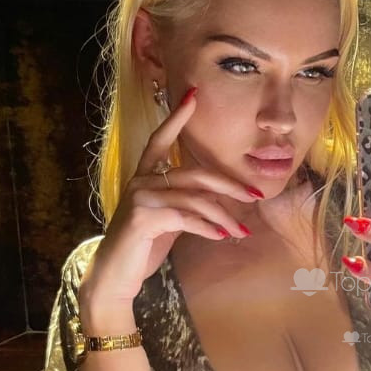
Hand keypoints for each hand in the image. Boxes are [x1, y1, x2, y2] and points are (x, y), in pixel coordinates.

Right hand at [80, 87, 262, 309]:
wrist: (116, 275)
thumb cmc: (143, 246)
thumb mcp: (169, 219)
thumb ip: (187, 203)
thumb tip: (222, 200)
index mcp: (144, 175)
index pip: (160, 139)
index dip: (177, 118)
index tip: (193, 95)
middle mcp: (140, 180)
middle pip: (194, 173)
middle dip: (229, 184)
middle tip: (255, 196)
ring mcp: (140, 197)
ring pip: (195, 199)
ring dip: (223, 216)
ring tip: (241, 232)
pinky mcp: (143, 216)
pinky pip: (186, 217)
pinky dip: (207, 227)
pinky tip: (221, 236)